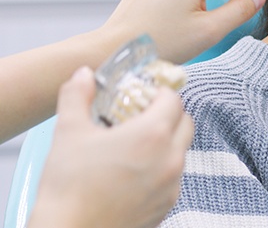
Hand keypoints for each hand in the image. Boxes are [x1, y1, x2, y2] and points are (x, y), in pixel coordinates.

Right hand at [28, 67, 193, 227]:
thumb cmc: (68, 188)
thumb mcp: (68, 132)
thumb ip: (78, 96)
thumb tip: (83, 74)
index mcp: (153, 134)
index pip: (173, 99)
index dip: (158, 92)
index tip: (141, 95)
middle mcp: (171, 159)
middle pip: (185, 122)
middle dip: (168, 114)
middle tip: (141, 116)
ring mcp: (171, 185)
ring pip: (181, 151)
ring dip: (167, 141)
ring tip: (135, 145)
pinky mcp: (166, 207)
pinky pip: (173, 177)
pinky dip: (162, 168)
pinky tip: (134, 172)